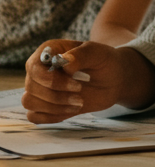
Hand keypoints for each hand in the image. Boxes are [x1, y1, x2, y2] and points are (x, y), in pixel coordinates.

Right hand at [22, 41, 147, 122]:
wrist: (113, 79)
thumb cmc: (104, 61)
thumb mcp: (99, 53)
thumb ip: (82, 54)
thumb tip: (62, 62)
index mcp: (49, 51)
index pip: (34, 66)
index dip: (51, 79)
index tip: (76, 84)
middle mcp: (39, 69)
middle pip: (31, 86)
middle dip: (57, 94)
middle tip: (80, 92)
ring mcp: (39, 88)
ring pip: (29, 102)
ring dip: (54, 106)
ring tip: (79, 102)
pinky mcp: (43, 105)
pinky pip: (34, 116)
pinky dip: (51, 116)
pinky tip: (71, 109)